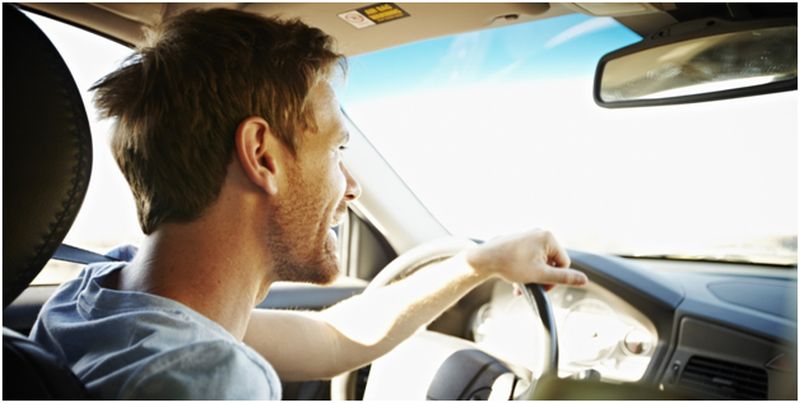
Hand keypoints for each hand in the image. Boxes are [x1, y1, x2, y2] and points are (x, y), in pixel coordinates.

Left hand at [464, 229, 587, 287]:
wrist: (484, 259)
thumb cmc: (511, 265)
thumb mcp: (540, 275)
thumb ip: (563, 278)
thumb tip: (584, 280)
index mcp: (548, 237)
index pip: (563, 263)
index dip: (554, 278)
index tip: (542, 286)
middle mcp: (539, 233)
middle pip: (551, 263)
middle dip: (542, 278)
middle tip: (530, 287)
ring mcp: (528, 236)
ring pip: (539, 262)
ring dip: (532, 277)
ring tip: (520, 286)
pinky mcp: (519, 242)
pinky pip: (529, 258)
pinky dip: (525, 271)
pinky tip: (516, 281)